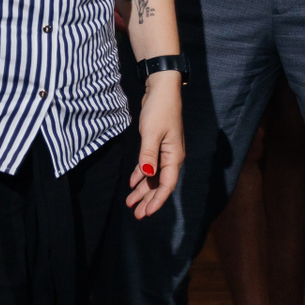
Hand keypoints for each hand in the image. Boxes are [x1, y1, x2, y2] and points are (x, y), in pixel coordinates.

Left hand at [129, 74, 184, 218]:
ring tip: (131, 202)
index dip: (157, 200)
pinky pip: (149, 164)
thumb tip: (147, 175)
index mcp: (174, 157)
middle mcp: (171, 157)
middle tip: (136, 214)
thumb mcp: (151, 133)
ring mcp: (165, 151)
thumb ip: (148, 155)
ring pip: (153, 176)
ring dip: (143, 189)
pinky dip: (141, 174)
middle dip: (148, 199)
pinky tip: (133, 182)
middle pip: (160, 184)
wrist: (162, 89)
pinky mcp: (156, 144)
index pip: (166, 184)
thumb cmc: (159, 109)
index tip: (147, 212)